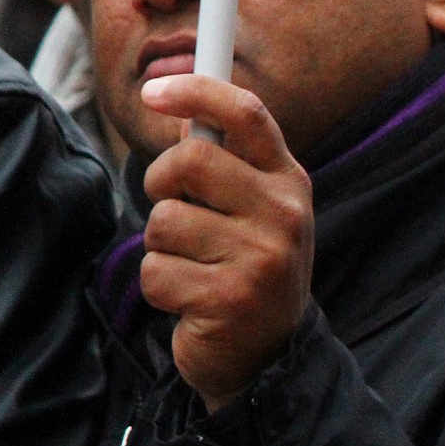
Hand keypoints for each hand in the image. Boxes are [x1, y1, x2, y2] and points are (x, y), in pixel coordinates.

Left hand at [139, 74, 314, 412]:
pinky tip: (191, 300)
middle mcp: (285, 215)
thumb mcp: (254, 209)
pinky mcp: (229, 299)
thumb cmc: (248, 267)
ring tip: (192, 266)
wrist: (270, 355)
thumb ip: (226, 162)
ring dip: (160, 246)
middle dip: (161, 182)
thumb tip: (181, 107)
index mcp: (290, 183)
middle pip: (192, 160)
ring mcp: (261, 258)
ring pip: (163, 221)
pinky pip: (156, 272)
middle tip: (172, 205)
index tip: (154, 90)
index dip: (198, 92)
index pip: (248, 116)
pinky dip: (159, 288)